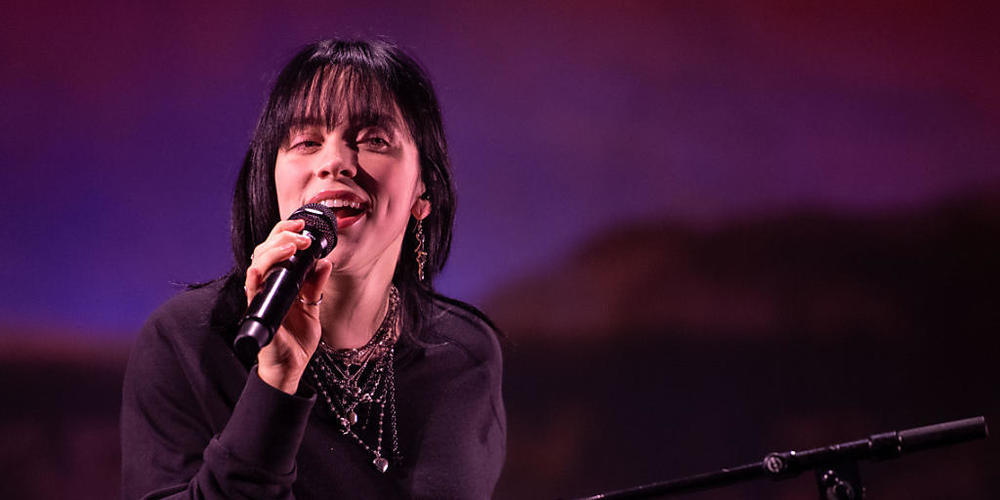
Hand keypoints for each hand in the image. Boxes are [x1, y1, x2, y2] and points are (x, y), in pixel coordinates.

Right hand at [244, 218, 332, 393]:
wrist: (290, 366)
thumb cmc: (296, 339)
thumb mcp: (313, 307)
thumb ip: (317, 285)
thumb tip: (326, 262)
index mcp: (280, 281)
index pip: (277, 248)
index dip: (286, 232)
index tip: (302, 224)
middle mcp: (267, 285)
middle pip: (265, 249)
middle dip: (282, 234)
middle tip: (301, 232)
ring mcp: (261, 296)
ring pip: (257, 263)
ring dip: (274, 250)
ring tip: (293, 244)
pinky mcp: (258, 310)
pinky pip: (252, 288)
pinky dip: (256, 275)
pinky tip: (264, 267)